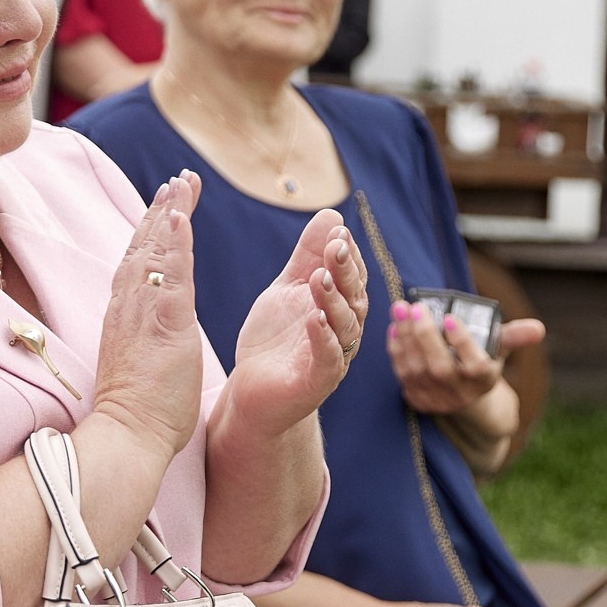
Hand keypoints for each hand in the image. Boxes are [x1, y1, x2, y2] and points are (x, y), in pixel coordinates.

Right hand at [91, 172, 205, 460]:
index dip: (150, 234)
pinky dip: (174, 242)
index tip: (163, 207)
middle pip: (143, 248)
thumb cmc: (137, 414)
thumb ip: (144, 342)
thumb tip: (152, 337)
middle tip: (177, 181)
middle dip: (160, 212)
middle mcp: (128, 308)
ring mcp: (143, 313)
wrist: (127, 437)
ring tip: (181, 184)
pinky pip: (170, 274)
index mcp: (124, 319)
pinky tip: (181, 215)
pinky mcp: (163, 323)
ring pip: (155, 252)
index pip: (137, 266)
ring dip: (168, 214)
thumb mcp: (140, 366)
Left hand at [222, 210, 367, 436]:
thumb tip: (331, 215)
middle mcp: (343, 332)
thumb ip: (307, 257)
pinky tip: (314, 318)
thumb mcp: (287, 290)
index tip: (336, 231)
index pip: (351, 276)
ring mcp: (333, 358)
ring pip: (344, 326)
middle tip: (335, 246)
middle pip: (353, 297)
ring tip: (319, 277)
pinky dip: (323, 338)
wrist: (253, 391)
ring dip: (333, 299)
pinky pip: (327, 359)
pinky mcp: (316, 382)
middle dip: (345, 271)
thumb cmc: (275, 339)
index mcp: (339, 307)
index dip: (347, 254)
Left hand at [388, 303, 544, 415]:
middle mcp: (460, 393)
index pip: (476, 365)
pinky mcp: (416, 398)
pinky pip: (402, 374)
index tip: (449, 317)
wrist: (465, 400)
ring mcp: (436, 398)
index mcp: (485, 380)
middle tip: (417, 307)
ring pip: (416, 369)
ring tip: (401, 309)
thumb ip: (514, 336)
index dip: (462, 342)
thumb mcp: (500, 351)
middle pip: (440, 367)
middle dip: (425, 336)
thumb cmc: (482, 363)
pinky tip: (395, 327)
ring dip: (406, 337)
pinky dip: (396, 349)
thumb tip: (538, 328)